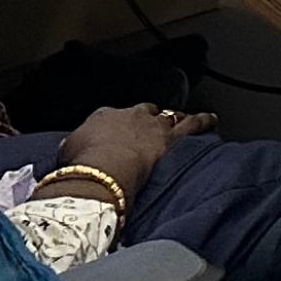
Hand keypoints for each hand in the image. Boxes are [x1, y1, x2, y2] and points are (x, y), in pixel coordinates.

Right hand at [50, 103, 211, 201]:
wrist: (104, 168)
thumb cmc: (82, 164)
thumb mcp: (69, 153)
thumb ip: (73, 147)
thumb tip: (70, 149)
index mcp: (103, 117)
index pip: (112, 117)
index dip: (118, 125)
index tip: (119, 132)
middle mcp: (130, 115)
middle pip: (143, 112)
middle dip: (148, 119)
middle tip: (151, 127)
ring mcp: (153, 124)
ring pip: (170, 115)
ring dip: (177, 117)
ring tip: (186, 118)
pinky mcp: (172, 137)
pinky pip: (193, 124)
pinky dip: (203, 121)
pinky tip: (211, 120)